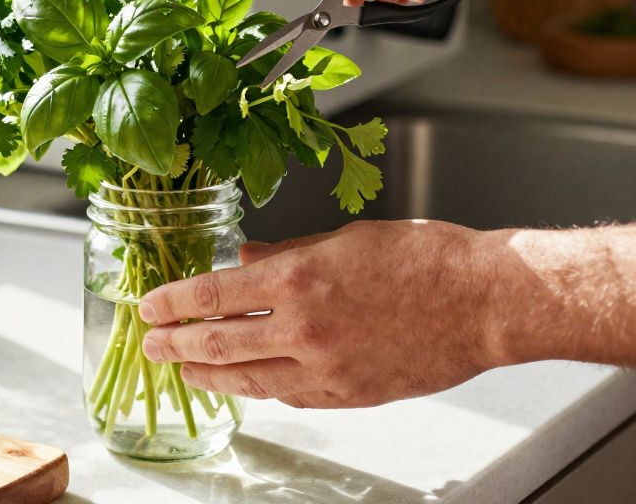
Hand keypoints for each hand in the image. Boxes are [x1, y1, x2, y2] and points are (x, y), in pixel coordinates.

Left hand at [138, 219, 511, 408]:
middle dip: (175, 345)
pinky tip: (244, 384)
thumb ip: (288, 253)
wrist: (486, 302)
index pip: (212, 294)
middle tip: (151, 345)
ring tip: (184, 371)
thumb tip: (245, 257)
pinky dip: (261, 389)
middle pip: (218, 342)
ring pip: (248, 379)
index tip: (149, 306)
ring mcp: (326, 369)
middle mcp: (304, 329)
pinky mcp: (349, 394)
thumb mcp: (345, 239)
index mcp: (299, 279)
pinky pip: (291, 396)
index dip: (172, 302)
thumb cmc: (426, 260)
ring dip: (209, 375)